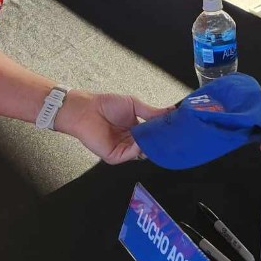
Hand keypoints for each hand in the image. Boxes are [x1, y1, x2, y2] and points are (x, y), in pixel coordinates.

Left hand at [55, 90, 169, 164]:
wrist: (86, 109)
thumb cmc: (106, 104)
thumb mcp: (134, 105)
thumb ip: (152, 112)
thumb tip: (171, 111)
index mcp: (135, 129)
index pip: (153, 135)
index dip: (162, 133)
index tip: (174, 130)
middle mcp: (130, 141)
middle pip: (149, 146)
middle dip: (158, 141)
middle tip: (171, 137)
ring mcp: (123, 149)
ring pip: (142, 152)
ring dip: (149, 145)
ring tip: (157, 137)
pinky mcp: (114, 156)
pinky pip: (130, 155)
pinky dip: (137, 149)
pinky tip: (141, 141)